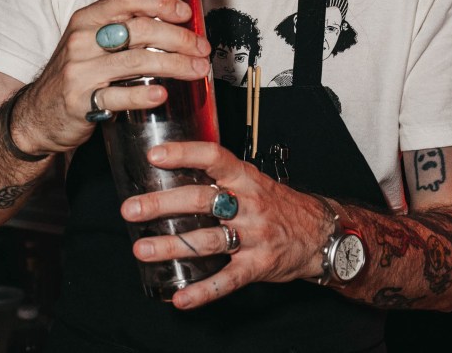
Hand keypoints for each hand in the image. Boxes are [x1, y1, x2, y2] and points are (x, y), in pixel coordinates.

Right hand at [14, 0, 210, 154]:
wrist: (36, 115)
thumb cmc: (76, 73)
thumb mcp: (89, 41)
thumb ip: (121, 30)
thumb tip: (174, 23)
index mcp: (87, 19)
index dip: (161, 3)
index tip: (187, 13)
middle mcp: (82, 40)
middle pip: (140, 30)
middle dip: (180, 37)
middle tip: (202, 48)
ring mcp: (80, 71)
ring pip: (137, 61)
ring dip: (175, 64)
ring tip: (197, 70)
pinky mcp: (81, 102)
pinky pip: (118, 96)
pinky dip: (143, 94)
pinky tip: (162, 94)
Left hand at [120, 141, 330, 308]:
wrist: (320, 233)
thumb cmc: (279, 204)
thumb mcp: (254, 181)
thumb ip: (221, 178)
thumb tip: (175, 171)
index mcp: (246, 178)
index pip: (214, 157)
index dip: (184, 154)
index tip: (155, 155)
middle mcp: (249, 204)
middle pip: (201, 200)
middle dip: (162, 204)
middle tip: (131, 209)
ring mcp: (254, 236)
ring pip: (208, 240)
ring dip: (172, 246)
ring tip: (142, 249)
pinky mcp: (258, 266)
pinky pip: (227, 280)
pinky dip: (202, 291)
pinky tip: (180, 297)